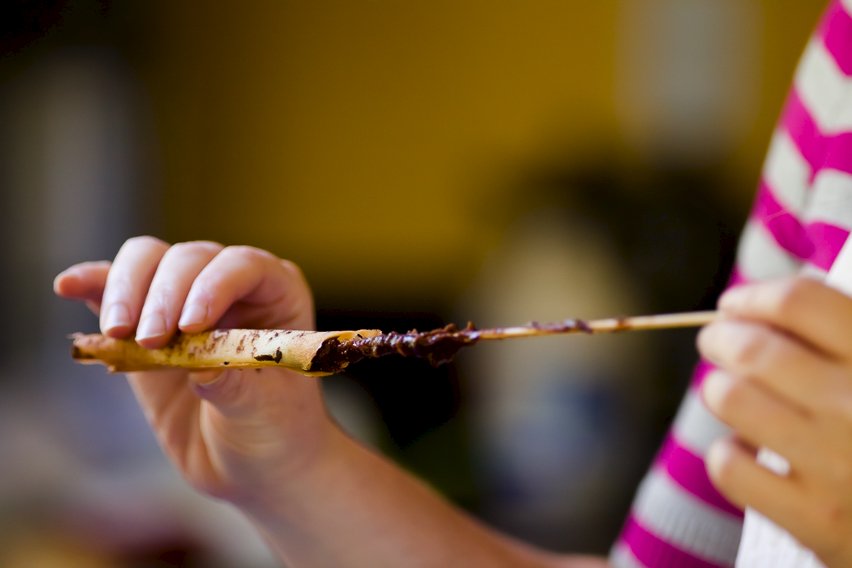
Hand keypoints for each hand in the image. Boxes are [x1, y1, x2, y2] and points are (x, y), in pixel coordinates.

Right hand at [54, 236, 334, 512]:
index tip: (190, 327)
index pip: (242, 265)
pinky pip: (115, 289)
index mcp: (276, 293)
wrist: (251, 462)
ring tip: (117, 333)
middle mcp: (231, 284)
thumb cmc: (274, 429)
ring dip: (126, 290)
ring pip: (148, 262)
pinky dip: (94, 284)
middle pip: (188, 258)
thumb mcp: (264, 412)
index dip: (212, 286)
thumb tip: (201, 367)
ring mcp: (185, 298)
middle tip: (148, 341)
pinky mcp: (145, 322)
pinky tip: (69, 285)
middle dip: (162, 295)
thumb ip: (236, 385)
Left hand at [697, 277, 851, 566]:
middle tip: (716, 341)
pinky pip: (731, 467)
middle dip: (721, 338)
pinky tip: (747, 449)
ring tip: (732, 392)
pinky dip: (727, 452)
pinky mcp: (817, 519)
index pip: (799, 303)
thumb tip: (771, 307)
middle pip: (753, 349)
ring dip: (720, 390)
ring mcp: (837, 465)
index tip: (735, 305)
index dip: (754, 297)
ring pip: (732, 399)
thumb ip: (844, 334)